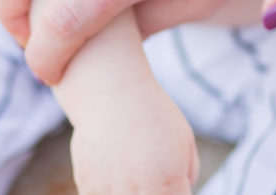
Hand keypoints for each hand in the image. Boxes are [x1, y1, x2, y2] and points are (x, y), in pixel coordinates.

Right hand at [68, 79, 197, 194]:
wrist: (112, 91)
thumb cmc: (153, 113)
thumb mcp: (185, 141)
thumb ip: (188, 174)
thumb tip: (181, 190)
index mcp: (167, 181)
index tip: (175, 186)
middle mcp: (138, 189)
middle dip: (154, 192)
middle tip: (154, 177)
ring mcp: (110, 188)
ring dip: (130, 192)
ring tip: (134, 173)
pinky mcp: (87, 183)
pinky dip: (108, 191)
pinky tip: (115, 177)